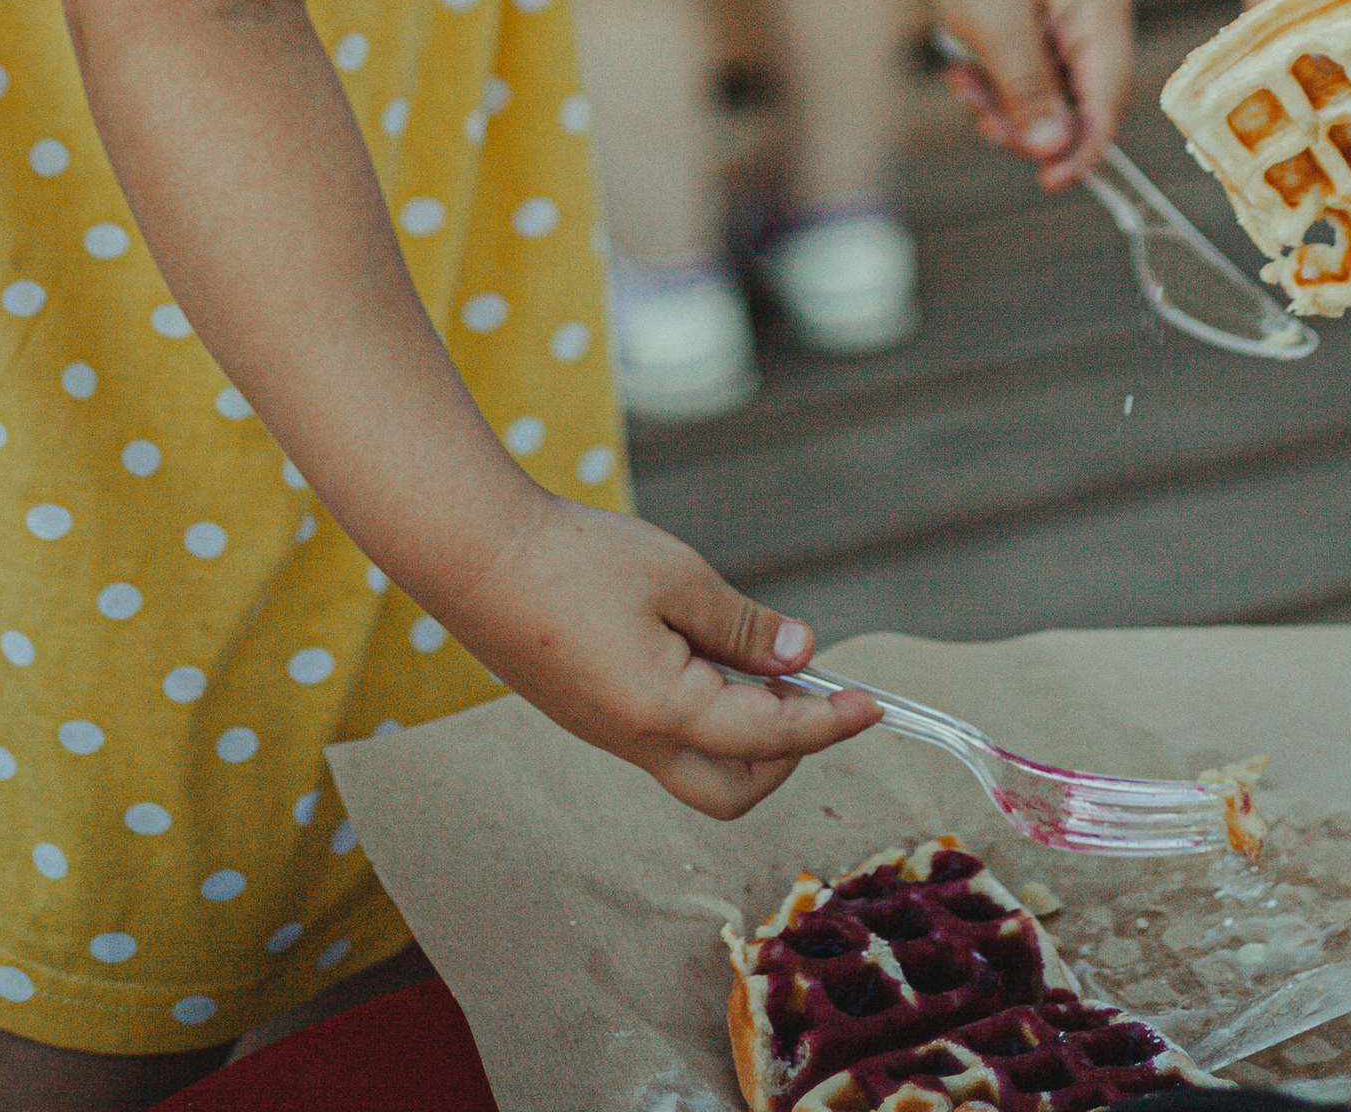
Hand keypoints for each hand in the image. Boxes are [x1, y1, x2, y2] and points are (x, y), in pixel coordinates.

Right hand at [468, 500, 877, 817]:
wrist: (477, 559)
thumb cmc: (576, 560)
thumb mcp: (676, 577)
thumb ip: (743, 626)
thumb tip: (801, 658)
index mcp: (662, 713)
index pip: (769, 737)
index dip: (828, 722)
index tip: (873, 705)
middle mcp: (636, 742)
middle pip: (733, 792)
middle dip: (786, 755)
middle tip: (808, 691)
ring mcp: (611, 735)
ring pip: (700, 771)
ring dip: (748, 736)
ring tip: (761, 663)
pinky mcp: (595, 715)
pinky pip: (668, 741)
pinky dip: (710, 716)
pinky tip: (711, 656)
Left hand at [919, 0, 1131, 187]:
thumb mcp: (996, 27)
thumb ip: (1030, 90)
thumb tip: (1053, 149)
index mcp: (1102, 8)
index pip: (1108, 100)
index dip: (1082, 148)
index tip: (1048, 181)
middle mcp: (1096, 14)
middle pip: (1080, 102)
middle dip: (1029, 121)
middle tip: (981, 118)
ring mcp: (1070, 15)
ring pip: (1051, 93)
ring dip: (1005, 103)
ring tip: (963, 85)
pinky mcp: (1043, 19)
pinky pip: (1031, 71)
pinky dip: (998, 81)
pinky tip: (963, 70)